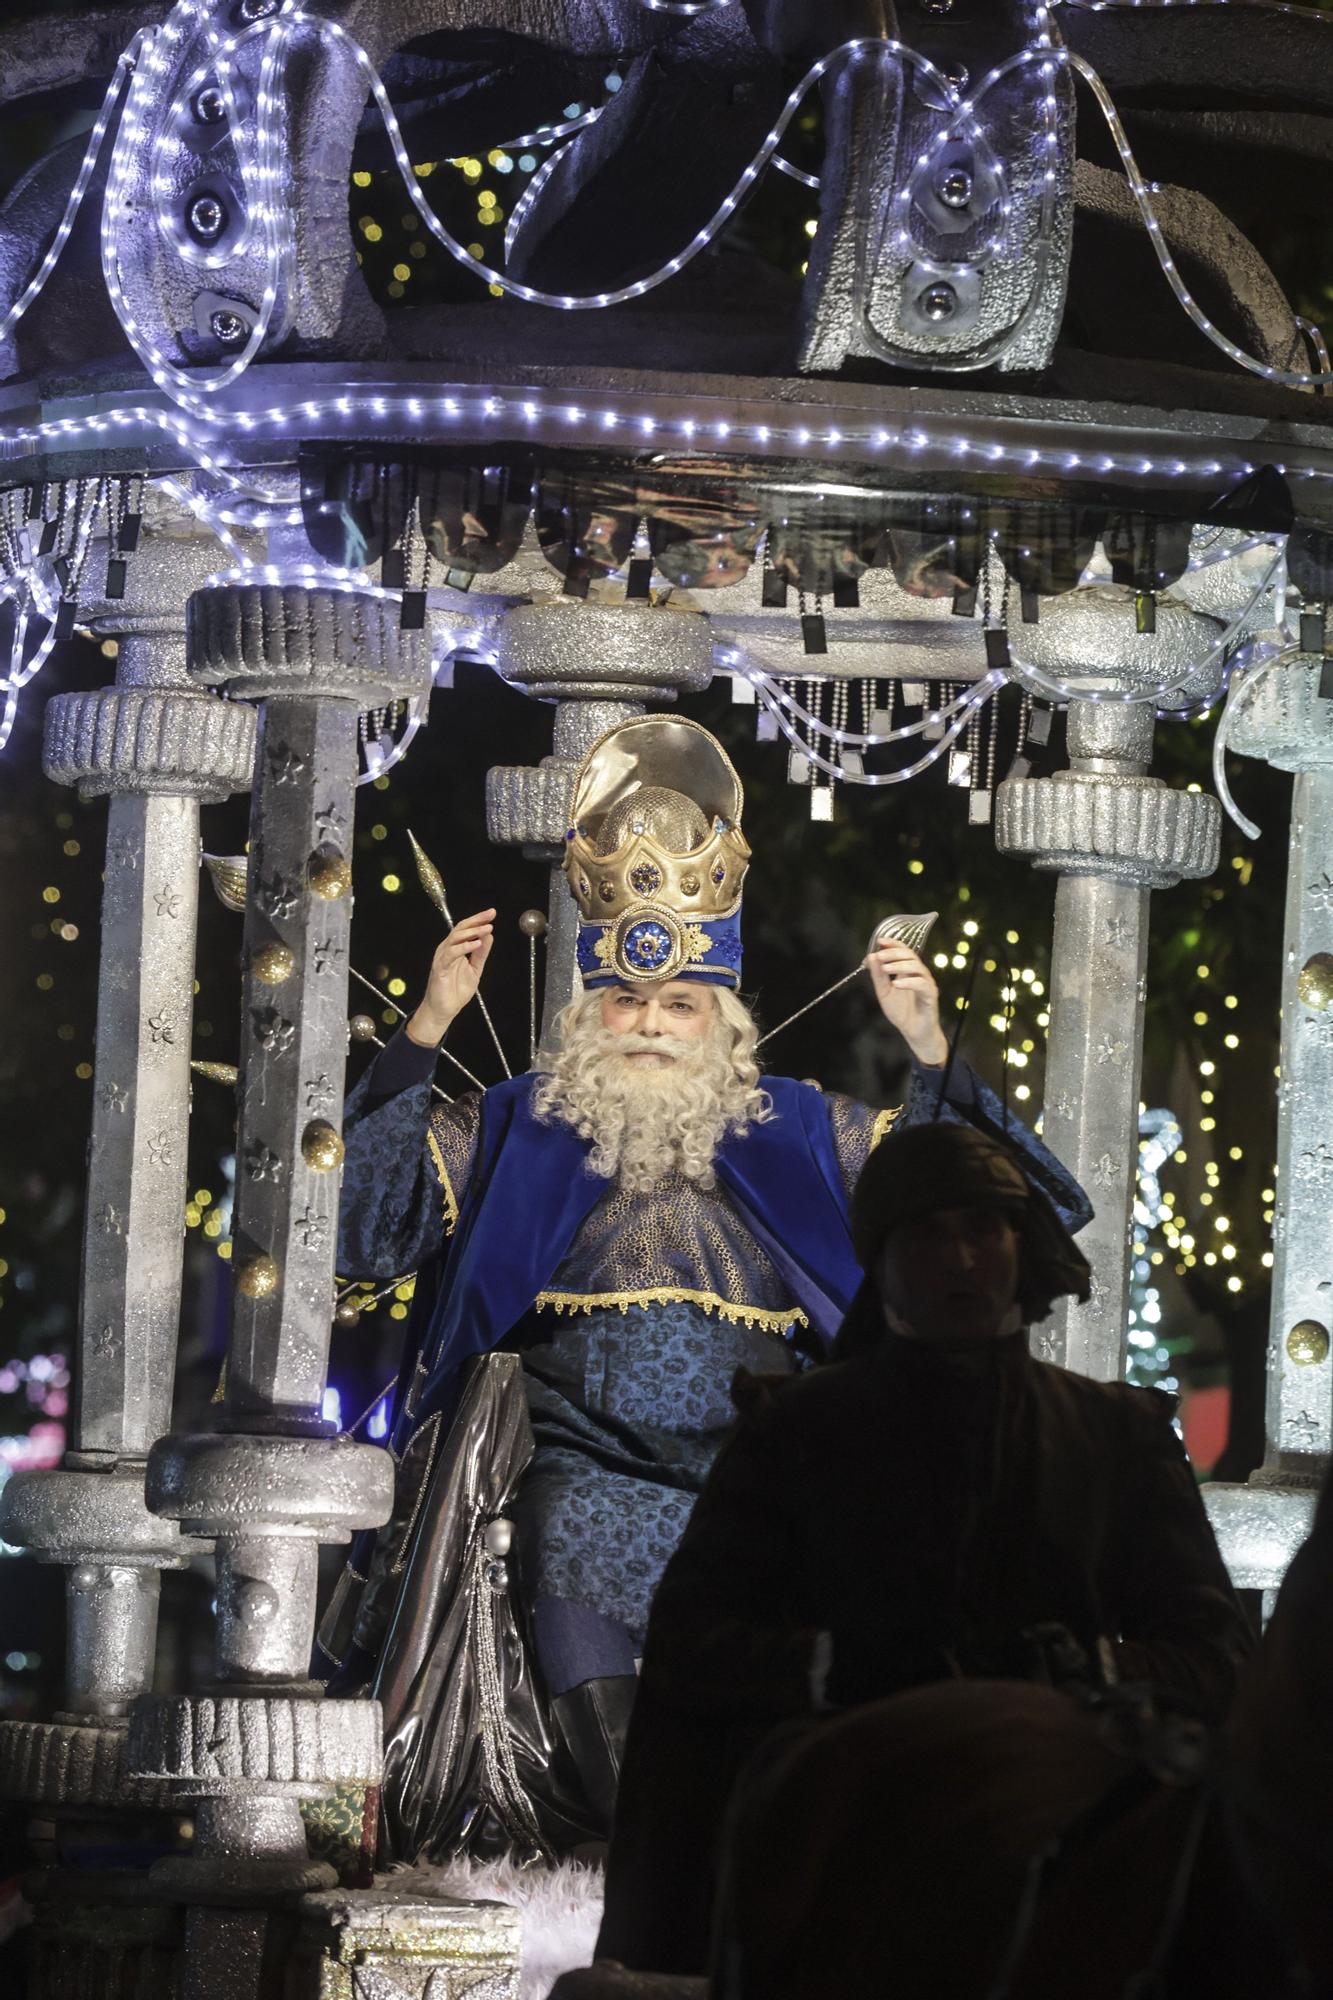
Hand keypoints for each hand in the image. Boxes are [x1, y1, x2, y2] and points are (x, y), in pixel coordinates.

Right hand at [405, 909, 495, 1046]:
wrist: (444, 1010)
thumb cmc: (456, 991)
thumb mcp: (475, 969)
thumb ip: (481, 953)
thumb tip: (489, 936)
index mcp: (455, 949)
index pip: (466, 929)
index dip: (478, 920)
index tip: (492, 913)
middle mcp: (447, 949)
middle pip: (460, 928)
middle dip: (476, 920)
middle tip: (491, 916)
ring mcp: (442, 957)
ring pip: (455, 938)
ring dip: (473, 932)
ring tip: (487, 929)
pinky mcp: (439, 967)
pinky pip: (451, 953)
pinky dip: (464, 947)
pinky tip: (476, 944)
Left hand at [866, 940, 948, 1066]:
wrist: (914, 1032)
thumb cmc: (902, 1012)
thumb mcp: (884, 992)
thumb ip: (878, 976)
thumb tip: (871, 956)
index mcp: (909, 971)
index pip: (904, 951)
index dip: (893, 944)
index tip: (880, 941)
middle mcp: (920, 974)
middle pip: (911, 955)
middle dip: (894, 953)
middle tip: (881, 956)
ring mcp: (926, 984)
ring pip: (917, 967)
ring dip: (900, 965)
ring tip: (885, 969)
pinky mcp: (931, 995)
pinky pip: (922, 984)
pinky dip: (908, 982)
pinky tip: (896, 984)